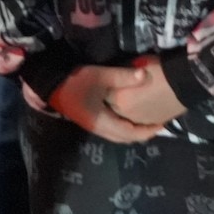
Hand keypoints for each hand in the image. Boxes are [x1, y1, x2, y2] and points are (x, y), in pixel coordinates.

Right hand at [48, 65, 163, 144]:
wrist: (50, 85)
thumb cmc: (76, 82)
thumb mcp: (101, 76)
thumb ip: (123, 76)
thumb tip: (145, 75)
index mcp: (103, 122)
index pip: (131, 133)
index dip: (148, 131)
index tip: (163, 123)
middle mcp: (99, 129)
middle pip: (125, 138)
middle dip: (142, 133)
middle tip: (158, 123)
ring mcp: (93, 126)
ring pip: (118, 135)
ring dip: (133, 130)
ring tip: (146, 120)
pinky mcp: (90, 120)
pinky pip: (112, 129)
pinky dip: (124, 126)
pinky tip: (129, 115)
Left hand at [106, 60, 185, 127]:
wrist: (183, 82)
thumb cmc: (157, 70)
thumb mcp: (136, 66)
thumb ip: (124, 75)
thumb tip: (120, 77)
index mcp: (119, 99)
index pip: (105, 95)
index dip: (107, 88)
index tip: (107, 83)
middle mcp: (126, 114)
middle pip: (114, 109)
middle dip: (114, 102)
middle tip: (118, 93)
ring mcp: (140, 121)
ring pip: (127, 118)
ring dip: (126, 111)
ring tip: (130, 101)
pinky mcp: (153, 123)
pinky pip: (141, 122)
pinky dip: (139, 116)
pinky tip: (143, 107)